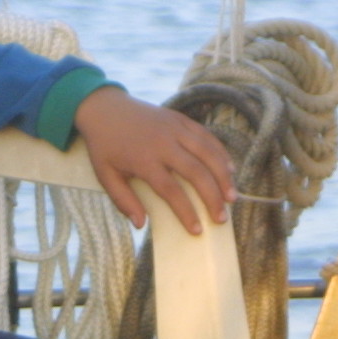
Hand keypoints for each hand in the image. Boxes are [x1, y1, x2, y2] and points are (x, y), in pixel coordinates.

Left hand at [73, 86, 235, 235]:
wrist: (105, 108)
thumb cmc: (105, 146)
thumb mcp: (106, 176)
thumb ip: (123, 201)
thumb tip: (141, 225)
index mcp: (144, 160)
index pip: (171, 190)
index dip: (186, 212)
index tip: (197, 230)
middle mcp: (163, 143)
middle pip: (196, 172)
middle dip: (212, 197)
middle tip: (221, 218)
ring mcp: (175, 128)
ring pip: (208, 153)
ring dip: (223, 176)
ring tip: (232, 197)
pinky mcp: (181, 120)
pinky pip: (207, 137)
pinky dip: (220, 153)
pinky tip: (229, 169)